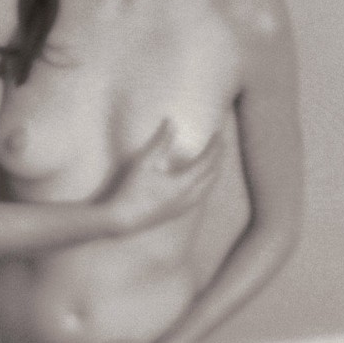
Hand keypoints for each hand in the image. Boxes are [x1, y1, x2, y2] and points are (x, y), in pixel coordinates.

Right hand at [101, 121, 222, 235]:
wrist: (123, 220)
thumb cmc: (133, 190)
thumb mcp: (145, 163)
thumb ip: (160, 142)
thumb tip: (171, 122)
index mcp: (184, 184)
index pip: (207, 163)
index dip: (214, 148)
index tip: (218, 135)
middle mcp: (189, 197)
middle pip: (212, 176)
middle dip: (218, 160)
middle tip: (220, 145)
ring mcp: (184, 207)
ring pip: (207, 189)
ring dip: (213, 174)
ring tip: (214, 162)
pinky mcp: (177, 213)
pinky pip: (199, 197)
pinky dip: (205, 185)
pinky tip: (200, 183)